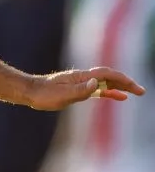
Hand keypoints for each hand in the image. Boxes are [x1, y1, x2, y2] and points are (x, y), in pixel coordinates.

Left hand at [26, 67, 145, 110]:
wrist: (30, 92)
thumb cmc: (44, 94)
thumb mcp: (62, 94)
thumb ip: (80, 90)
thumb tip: (96, 84)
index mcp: (81, 77)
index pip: (106, 74)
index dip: (122, 79)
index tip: (135, 88)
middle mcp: (83, 78)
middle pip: (109, 76)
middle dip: (126, 82)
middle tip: (141, 91)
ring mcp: (81, 83)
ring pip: (105, 82)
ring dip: (120, 86)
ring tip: (135, 93)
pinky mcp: (78, 90)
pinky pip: (98, 90)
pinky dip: (110, 92)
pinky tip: (118, 97)